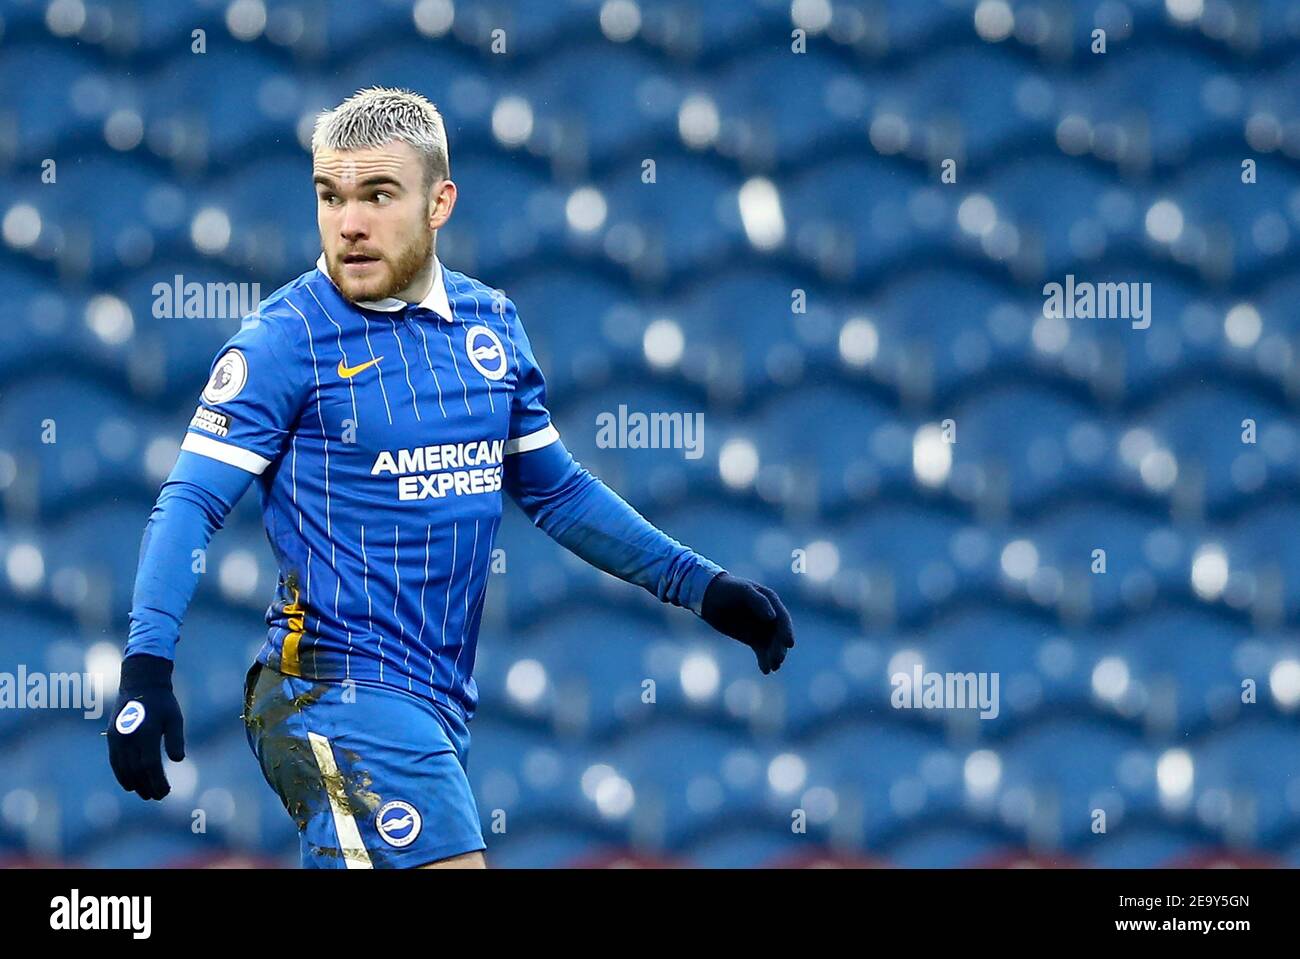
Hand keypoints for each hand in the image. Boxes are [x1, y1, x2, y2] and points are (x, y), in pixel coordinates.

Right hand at [107, 654, 185, 799]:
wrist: (140, 684)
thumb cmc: (163, 702)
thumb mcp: (175, 718)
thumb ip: (175, 739)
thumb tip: (178, 761)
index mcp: (146, 732)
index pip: (150, 765)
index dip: (157, 781)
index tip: (166, 791)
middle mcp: (128, 737)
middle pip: (136, 770)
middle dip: (147, 786)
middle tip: (158, 797)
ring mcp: (117, 737)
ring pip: (123, 768)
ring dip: (134, 784)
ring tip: (146, 794)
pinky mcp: (111, 737)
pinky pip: (115, 761)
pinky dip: (122, 775)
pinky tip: (130, 784)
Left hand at [701, 573, 794, 673]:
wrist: (709, 596)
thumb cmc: (727, 589)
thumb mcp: (742, 590)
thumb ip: (758, 601)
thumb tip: (772, 617)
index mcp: (771, 601)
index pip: (782, 619)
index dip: (787, 631)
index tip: (789, 643)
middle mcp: (770, 616)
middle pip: (779, 635)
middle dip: (780, 648)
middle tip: (777, 660)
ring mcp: (762, 628)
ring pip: (772, 645)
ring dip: (774, 656)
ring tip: (772, 667)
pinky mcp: (753, 638)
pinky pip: (762, 651)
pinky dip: (764, 660)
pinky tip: (766, 670)